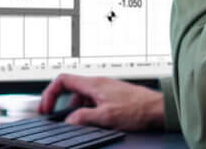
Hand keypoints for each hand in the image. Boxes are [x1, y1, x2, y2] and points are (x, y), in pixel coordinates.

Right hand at [38, 74, 164, 130]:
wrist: (159, 109)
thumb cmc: (138, 109)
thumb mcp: (106, 117)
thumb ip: (83, 118)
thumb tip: (68, 122)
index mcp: (93, 84)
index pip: (62, 80)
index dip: (50, 93)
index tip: (46, 108)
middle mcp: (98, 84)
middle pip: (71, 91)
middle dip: (63, 106)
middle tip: (59, 120)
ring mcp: (106, 90)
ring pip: (83, 98)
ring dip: (77, 111)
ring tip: (79, 125)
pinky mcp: (113, 98)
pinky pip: (94, 103)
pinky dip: (89, 112)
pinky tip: (94, 123)